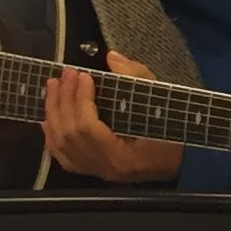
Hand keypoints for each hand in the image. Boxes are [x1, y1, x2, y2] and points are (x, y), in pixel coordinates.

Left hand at [43, 50, 183, 182]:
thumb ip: (137, 77)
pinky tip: (47, 119)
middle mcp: (105, 168)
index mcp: (124, 156)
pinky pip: (64, 157)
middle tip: (65, 74)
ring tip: (53, 86)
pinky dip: (52, 137)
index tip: (83, 74)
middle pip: (70, 134)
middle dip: (63, 100)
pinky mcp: (93, 172)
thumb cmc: (175, 131)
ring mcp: (97, 172)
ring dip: (54, 113)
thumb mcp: (163, 100)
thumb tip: (112, 58)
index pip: (89, 127)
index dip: (81, 99)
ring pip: (62, 145)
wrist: (183, 162)